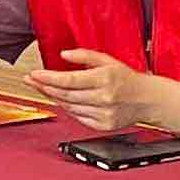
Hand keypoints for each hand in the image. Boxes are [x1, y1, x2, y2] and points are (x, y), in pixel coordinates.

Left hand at [22, 48, 155, 134]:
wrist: (148, 100)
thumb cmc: (127, 79)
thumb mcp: (108, 60)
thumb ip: (85, 55)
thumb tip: (64, 54)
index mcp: (105, 79)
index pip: (69, 80)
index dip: (48, 78)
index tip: (34, 74)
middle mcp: (104, 97)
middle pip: (65, 94)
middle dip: (44, 87)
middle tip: (31, 80)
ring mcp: (103, 114)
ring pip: (69, 107)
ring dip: (54, 97)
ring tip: (43, 88)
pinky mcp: (103, 125)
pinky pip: (77, 117)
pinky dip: (68, 108)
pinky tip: (62, 100)